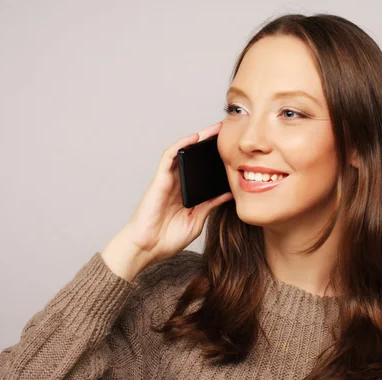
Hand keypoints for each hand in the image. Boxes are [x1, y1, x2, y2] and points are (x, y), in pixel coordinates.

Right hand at [102, 122, 232, 280]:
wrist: (147, 249)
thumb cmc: (167, 238)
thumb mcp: (197, 220)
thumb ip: (210, 205)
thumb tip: (229, 193)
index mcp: (188, 193)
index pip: (204, 170)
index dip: (217, 159)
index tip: (235, 150)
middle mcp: (178, 183)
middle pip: (195, 157)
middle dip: (210, 143)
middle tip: (228, 131)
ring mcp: (168, 180)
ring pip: (184, 152)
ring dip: (198, 138)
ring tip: (215, 128)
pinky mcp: (159, 179)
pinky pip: (169, 157)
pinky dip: (181, 145)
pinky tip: (194, 138)